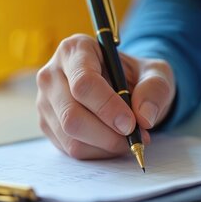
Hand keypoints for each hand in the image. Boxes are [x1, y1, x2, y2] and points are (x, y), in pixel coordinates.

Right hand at [36, 34, 175, 158]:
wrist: (123, 87)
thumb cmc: (136, 76)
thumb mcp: (156, 73)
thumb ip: (155, 89)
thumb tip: (144, 117)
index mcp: (75, 50)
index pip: (83, 83)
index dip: (107, 107)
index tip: (131, 124)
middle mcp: (52, 73)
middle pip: (72, 115)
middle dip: (107, 134)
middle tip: (134, 137)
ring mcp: (45, 100)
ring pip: (70, 136)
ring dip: (105, 145)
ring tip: (128, 139)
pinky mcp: (47, 123)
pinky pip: (70, 148)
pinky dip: (97, 152)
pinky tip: (113, 141)